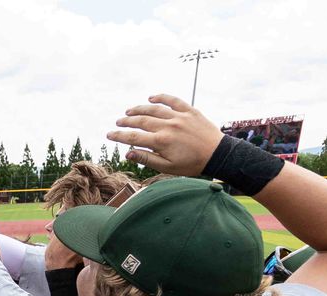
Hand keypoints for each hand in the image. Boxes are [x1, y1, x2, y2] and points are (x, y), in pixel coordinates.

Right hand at [107, 94, 222, 175]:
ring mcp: (179, 117)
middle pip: (141, 120)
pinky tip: (151, 97)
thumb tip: (128, 154)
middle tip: (118, 122)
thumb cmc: (192, 164)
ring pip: (154, 109)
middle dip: (126, 121)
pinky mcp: (189, 111)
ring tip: (129, 110)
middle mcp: (168, 126)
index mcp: (161, 142)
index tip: (109, 135)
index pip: (134, 138)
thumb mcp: (167, 167)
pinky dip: (161, 97)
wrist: (217, 155)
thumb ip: (147, 159)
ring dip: (139, 108)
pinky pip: (173, 100)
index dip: (119, 136)